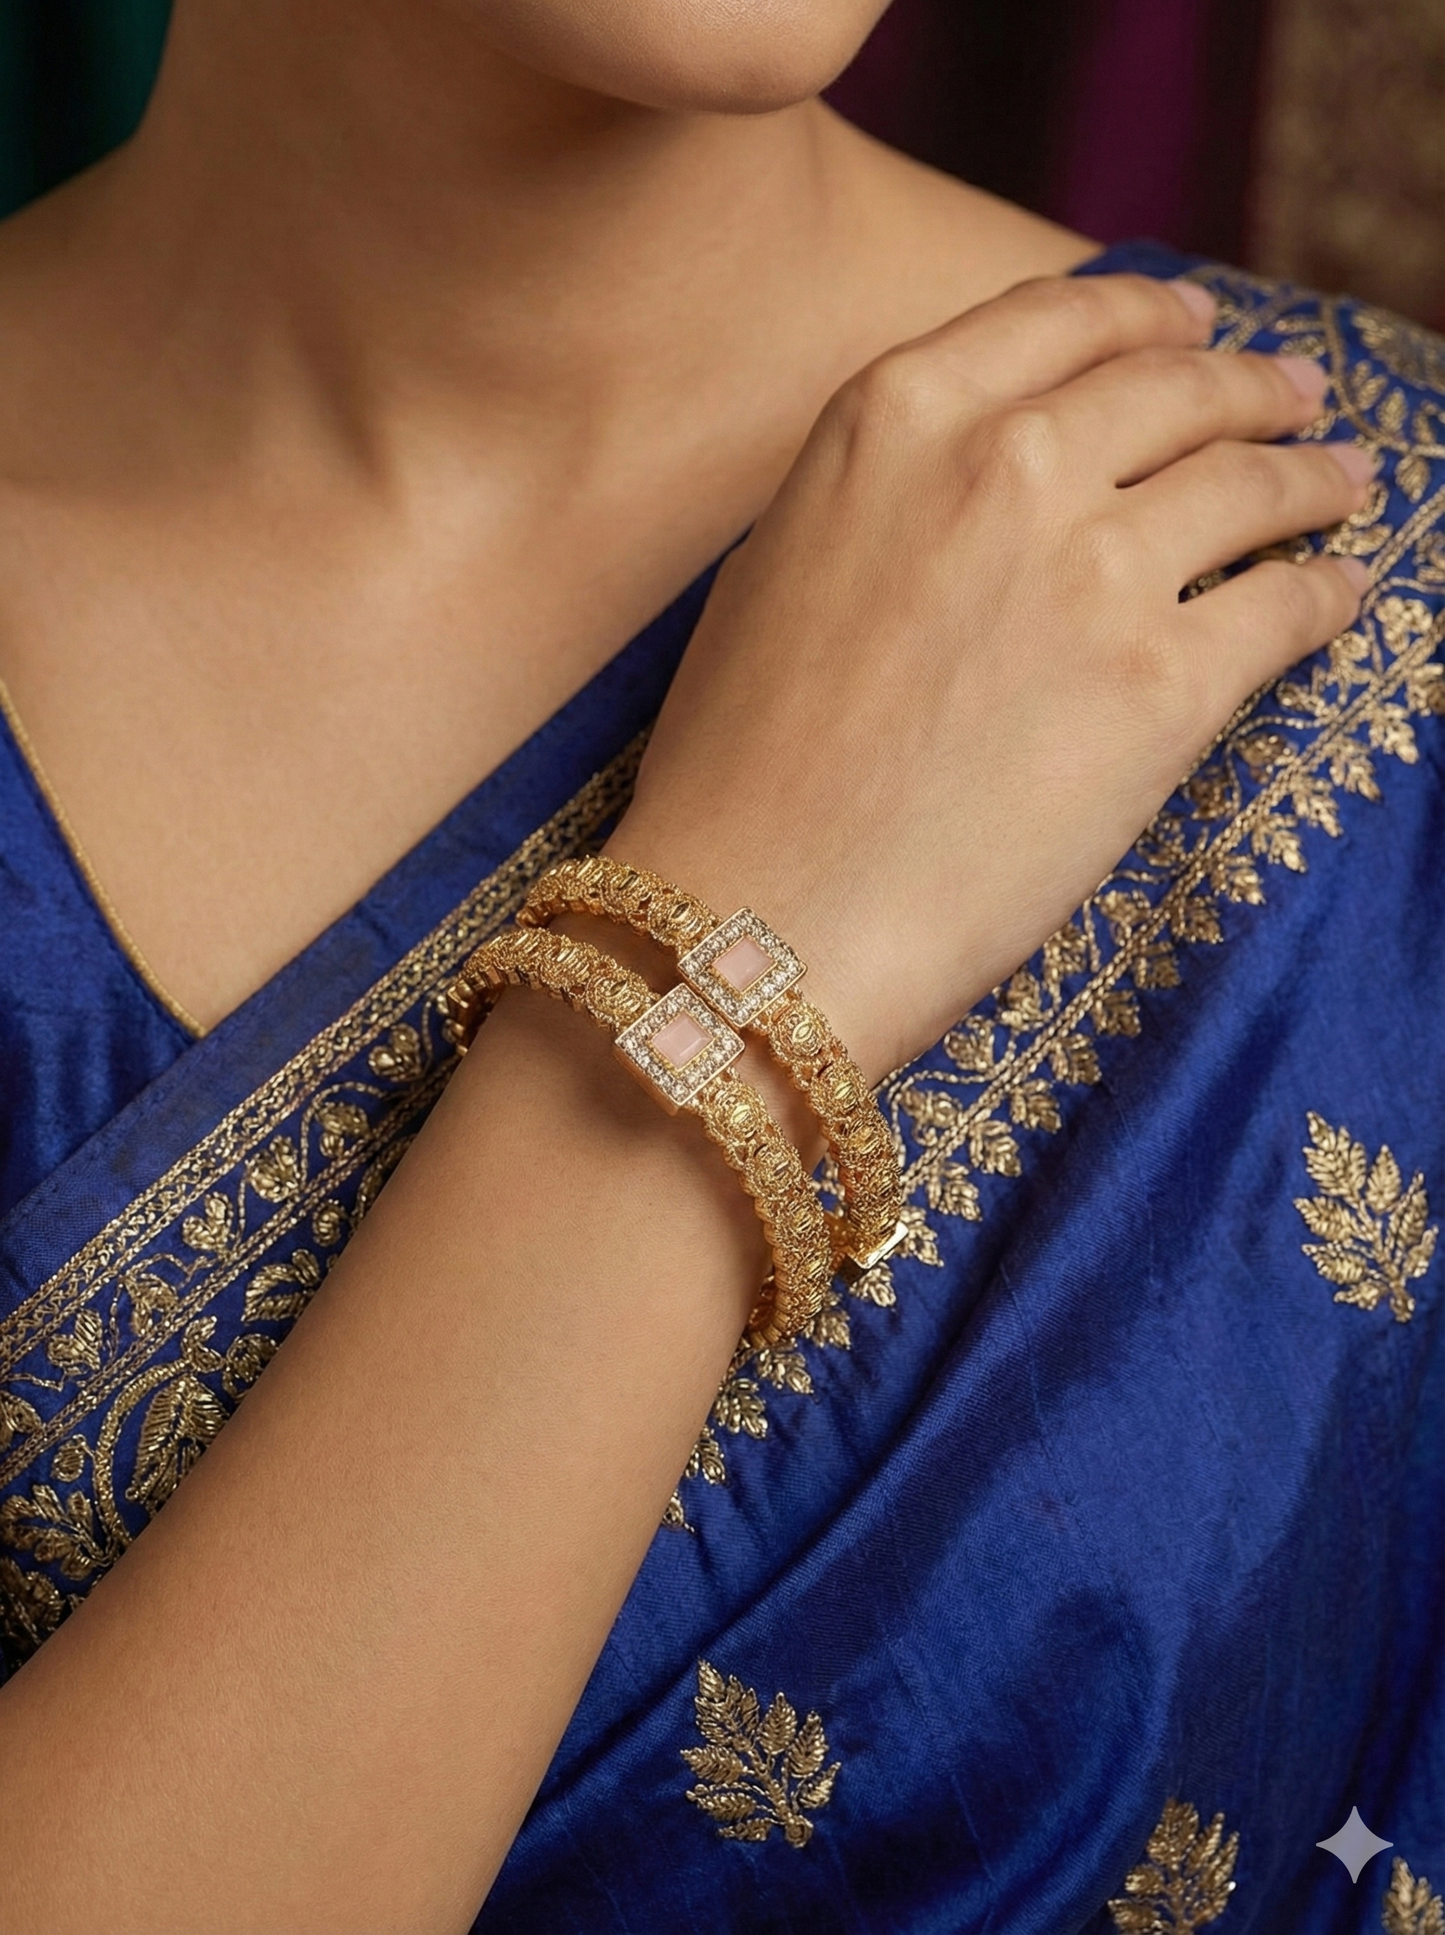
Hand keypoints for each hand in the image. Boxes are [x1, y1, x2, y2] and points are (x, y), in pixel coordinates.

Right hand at [609, 273, 1371, 1079]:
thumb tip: (963, 479)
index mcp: (894, 417)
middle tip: (1296, 396)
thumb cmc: (739, 762)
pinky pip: (1286, 606)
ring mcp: (1093, 569)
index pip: (1060, 320)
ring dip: (1314, 475)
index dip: (1147, 314)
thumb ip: (882, 488)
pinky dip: (1326, 594)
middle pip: (1174, 388)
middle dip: (1251, 384)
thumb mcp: (779, 563)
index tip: (1194, 323)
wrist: (761, 908)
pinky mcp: (1162, 685)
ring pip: (1251, 482)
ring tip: (1345, 482)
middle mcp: (1003, 463)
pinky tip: (1340, 593)